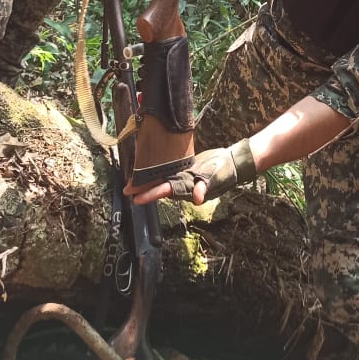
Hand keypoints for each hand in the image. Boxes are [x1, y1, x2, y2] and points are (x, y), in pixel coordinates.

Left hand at [129, 139, 255, 204]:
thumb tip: (197, 198)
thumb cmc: (225, 171)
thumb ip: (206, 186)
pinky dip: (158, 171)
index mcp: (188, 187)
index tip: (136, 197)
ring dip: (148, 182)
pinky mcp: (186, 168)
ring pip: (162, 180)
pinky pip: (169, 172)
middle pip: (159, 187)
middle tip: (126, 190)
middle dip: (143, 189)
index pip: (165, 190)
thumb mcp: (217, 178)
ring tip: (132, 181)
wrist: (232, 161)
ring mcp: (184, 177)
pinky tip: (149, 168)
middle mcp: (183, 184)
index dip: (150, 194)